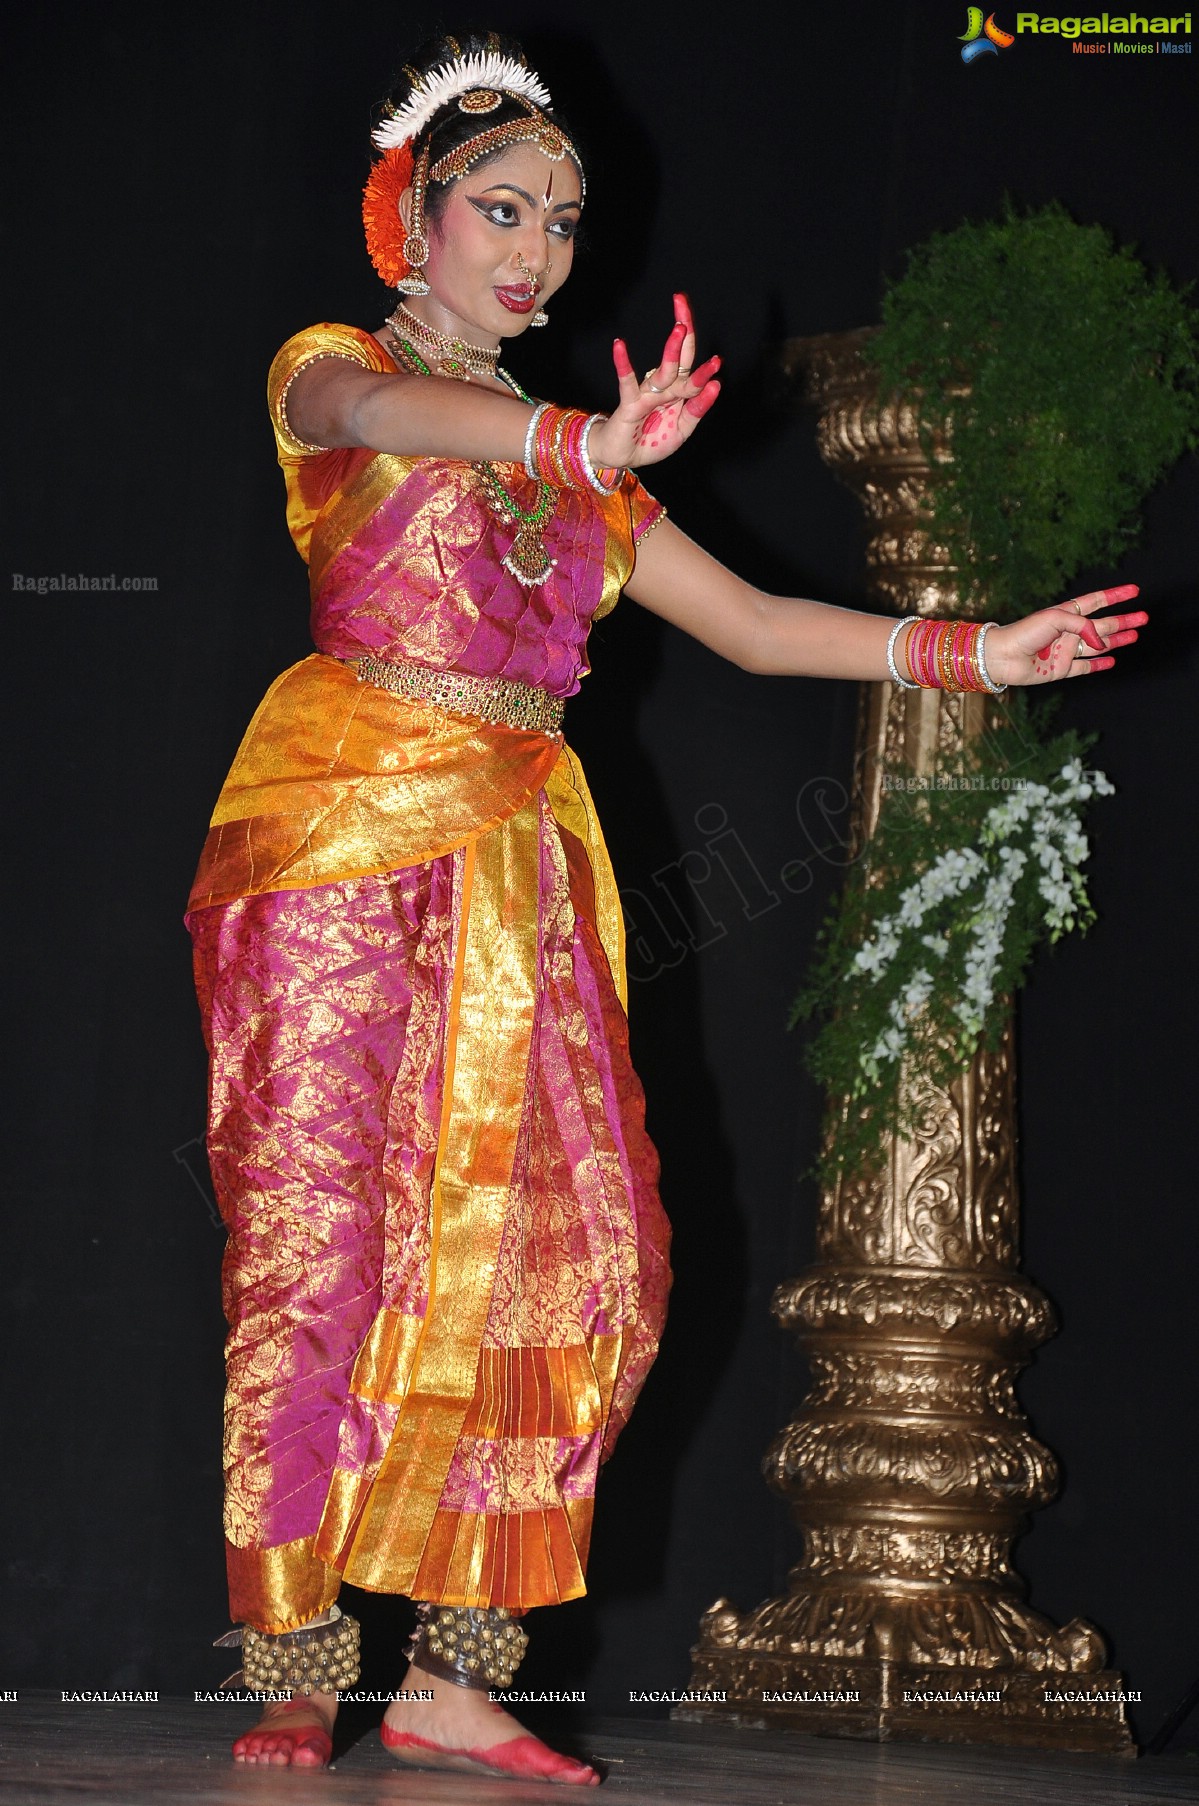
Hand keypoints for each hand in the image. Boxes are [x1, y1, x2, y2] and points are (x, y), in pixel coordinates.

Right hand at [588, 292, 720, 470]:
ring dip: (672, 351)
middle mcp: (665, 388)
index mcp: (678, 393)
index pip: (693, 371)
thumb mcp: (683, 429)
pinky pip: (627, 382)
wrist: (623, 457)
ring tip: (679, 329)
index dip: (706, 367)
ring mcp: (647, 394)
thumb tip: (715, 385)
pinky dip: (623, 364)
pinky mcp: (630, 404)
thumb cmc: (652, 442)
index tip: (717, 361)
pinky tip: (620, 345)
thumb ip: (698, 409)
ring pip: (664, 371)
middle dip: (684, 330)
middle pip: (679, 356)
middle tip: (681, 300)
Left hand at [984, 585, 1146, 685]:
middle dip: (1123, 621)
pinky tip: (1112, 660)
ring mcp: (1065, 651)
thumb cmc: (1024, 632)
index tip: (1134, 590)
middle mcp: (1067, 633)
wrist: (1002, 656)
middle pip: (1102, 625)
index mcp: (1065, 614)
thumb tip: (1101, 643)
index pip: (1096, 602)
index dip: (1115, 596)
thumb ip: (1083, 626)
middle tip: (1144, 618)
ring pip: (1097, 646)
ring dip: (1116, 640)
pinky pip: (1084, 667)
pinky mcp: (1060, 670)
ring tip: (1135, 636)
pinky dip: (1099, 664)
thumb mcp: (1056, 618)